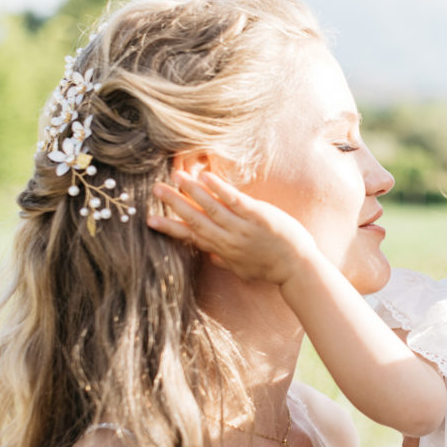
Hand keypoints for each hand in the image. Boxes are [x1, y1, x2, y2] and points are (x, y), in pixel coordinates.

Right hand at [148, 170, 317, 285]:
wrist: (296, 267)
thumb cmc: (271, 269)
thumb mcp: (242, 269)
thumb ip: (225, 261)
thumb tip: (211, 257)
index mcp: (222, 249)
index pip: (191, 236)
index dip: (170, 227)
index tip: (150, 219)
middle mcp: (227, 238)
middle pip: (195, 218)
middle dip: (174, 203)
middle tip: (156, 189)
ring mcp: (241, 226)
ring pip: (210, 206)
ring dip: (192, 190)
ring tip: (176, 177)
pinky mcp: (257, 215)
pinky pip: (233, 199)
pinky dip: (218, 188)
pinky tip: (205, 176)